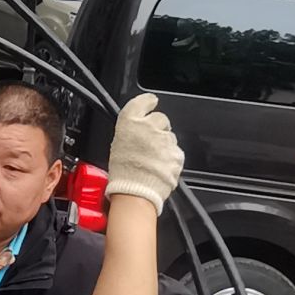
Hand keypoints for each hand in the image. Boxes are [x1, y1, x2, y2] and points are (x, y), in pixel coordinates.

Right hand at [105, 94, 182, 210]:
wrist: (135, 193)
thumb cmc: (123, 174)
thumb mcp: (118, 146)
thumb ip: (131, 132)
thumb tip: (138, 130)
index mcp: (130, 122)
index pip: (143, 101)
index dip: (148, 102)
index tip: (151, 103)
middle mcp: (149, 126)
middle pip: (160, 119)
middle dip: (158, 128)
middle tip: (150, 143)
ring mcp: (165, 139)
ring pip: (170, 137)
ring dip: (164, 145)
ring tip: (153, 161)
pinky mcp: (177, 153)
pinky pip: (176, 152)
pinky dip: (170, 159)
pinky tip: (159, 167)